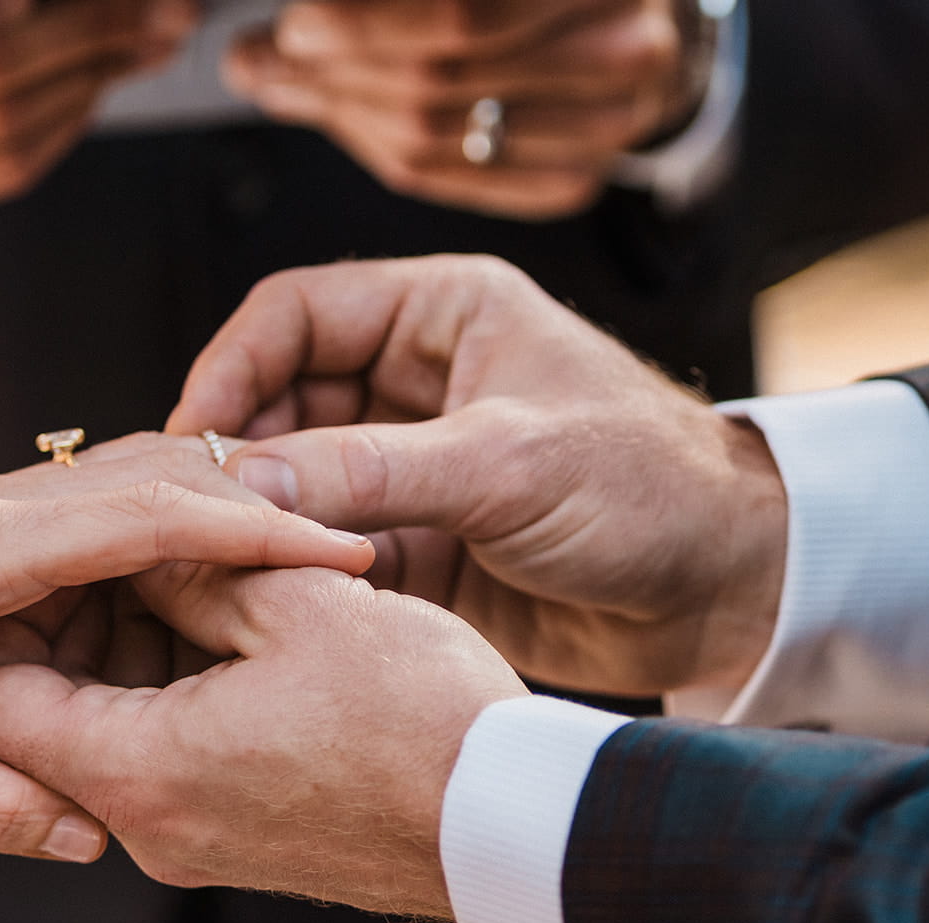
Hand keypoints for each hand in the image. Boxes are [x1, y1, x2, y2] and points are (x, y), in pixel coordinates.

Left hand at [0, 435, 371, 862]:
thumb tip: (89, 836)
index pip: (143, 517)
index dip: (251, 534)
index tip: (342, 556)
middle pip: (151, 478)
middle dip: (255, 512)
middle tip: (348, 562)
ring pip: (123, 488)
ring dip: (210, 520)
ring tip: (297, 570)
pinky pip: (87, 518)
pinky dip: (158, 537)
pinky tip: (195, 585)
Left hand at [0, 562, 525, 917]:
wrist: (513, 829)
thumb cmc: (419, 721)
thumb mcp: (299, 608)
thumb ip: (191, 568)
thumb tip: (138, 544)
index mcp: (135, 769)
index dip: (4, 612)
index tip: (53, 551)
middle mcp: (144, 823)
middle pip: (38, 715)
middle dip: (67, 617)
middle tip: (118, 544)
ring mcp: (188, 837)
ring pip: (101, 729)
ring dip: (122, 645)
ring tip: (181, 567)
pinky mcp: (230, 835)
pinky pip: (156, 754)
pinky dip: (165, 684)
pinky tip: (218, 617)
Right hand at [166, 255, 785, 695]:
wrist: (733, 592)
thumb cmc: (653, 488)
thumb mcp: (508, 463)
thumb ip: (372, 470)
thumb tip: (246, 480)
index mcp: (442, 315)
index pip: (296, 314)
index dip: (232, 367)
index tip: (195, 436)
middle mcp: (418, 383)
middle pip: (283, 402)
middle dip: (239, 456)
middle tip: (194, 515)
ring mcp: (414, 468)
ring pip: (300, 482)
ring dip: (264, 521)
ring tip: (221, 565)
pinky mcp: (420, 544)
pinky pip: (331, 548)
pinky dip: (300, 572)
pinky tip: (276, 601)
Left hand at [224, 0, 710, 217]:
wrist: (628, 5)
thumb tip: (282, 32)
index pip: (461, 11)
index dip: (362, 23)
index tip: (292, 25)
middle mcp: (626, 45)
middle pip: (437, 79)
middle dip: (329, 71)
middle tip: (258, 59)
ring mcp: (611, 123)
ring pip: (434, 138)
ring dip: (338, 113)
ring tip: (280, 81)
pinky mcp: (581, 177)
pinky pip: (454, 182)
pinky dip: (383, 152)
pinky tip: (345, 120)